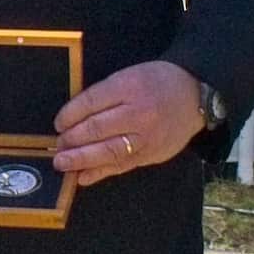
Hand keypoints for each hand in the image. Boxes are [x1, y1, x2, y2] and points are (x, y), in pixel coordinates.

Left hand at [53, 62, 201, 187]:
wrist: (196, 94)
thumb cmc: (156, 83)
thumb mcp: (130, 76)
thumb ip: (104, 95)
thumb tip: (73, 118)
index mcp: (129, 87)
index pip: (91, 102)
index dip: (70, 115)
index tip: (58, 123)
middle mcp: (138, 113)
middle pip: (97, 128)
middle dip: (72, 139)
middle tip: (58, 146)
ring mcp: (146, 137)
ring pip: (107, 151)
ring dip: (80, 159)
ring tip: (62, 163)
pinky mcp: (151, 154)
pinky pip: (121, 166)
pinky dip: (99, 172)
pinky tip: (82, 177)